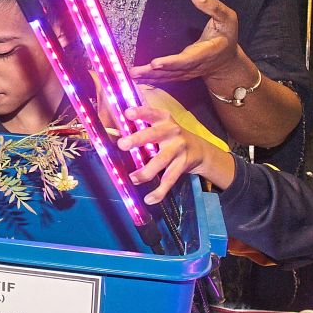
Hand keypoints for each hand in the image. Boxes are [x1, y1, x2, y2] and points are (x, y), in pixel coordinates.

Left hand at [116, 94, 234, 203]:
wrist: (199, 150)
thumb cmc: (170, 136)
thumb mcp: (160, 127)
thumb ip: (141, 129)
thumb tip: (112, 133)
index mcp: (163, 119)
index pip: (151, 113)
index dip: (140, 112)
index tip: (127, 113)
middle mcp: (171, 131)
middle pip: (153, 135)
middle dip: (137, 139)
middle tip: (122, 144)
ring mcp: (178, 149)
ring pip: (160, 161)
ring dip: (145, 171)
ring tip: (133, 178)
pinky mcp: (182, 165)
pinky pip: (169, 179)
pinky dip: (159, 192)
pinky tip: (150, 199)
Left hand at [129, 0, 239, 83]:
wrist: (227, 61)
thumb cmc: (226, 35)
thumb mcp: (227, 18)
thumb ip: (213, 7)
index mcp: (206, 52)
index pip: (188, 59)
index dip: (172, 62)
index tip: (156, 62)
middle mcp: (195, 65)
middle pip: (173, 70)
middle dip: (154, 72)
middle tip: (135, 72)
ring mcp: (187, 72)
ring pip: (167, 76)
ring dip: (149, 77)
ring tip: (133, 75)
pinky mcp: (181, 74)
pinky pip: (166, 78)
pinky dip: (152, 80)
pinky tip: (138, 79)